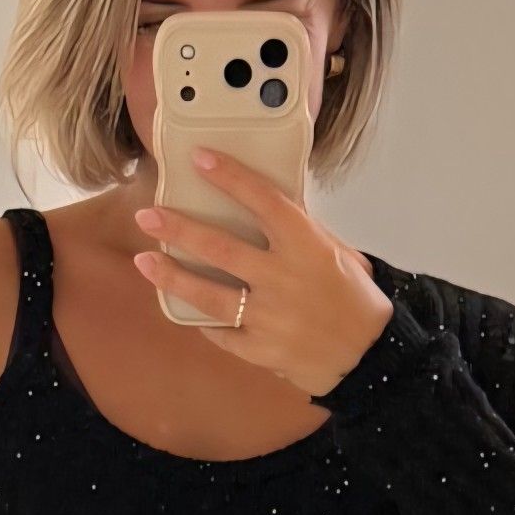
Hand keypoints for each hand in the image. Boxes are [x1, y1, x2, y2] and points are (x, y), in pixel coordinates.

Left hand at [132, 145, 392, 398]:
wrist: (369, 356)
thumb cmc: (354, 299)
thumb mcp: (337, 253)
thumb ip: (300, 232)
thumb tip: (262, 208)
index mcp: (306, 245)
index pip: (263, 201)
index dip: (230, 177)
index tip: (199, 159)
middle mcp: (283, 278)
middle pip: (221, 248)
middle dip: (179, 229)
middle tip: (148, 215)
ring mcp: (269, 317)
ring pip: (209, 294)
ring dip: (172, 276)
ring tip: (145, 261)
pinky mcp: (260, 350)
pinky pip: (221, 332)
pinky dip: (202, 320)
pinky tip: (183, 308)